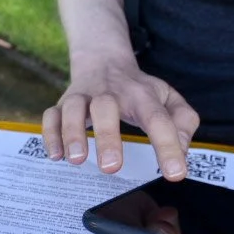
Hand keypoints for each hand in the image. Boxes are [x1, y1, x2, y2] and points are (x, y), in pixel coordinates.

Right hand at [40, 54, 198, 179]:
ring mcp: (83, 97)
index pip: (158, 119)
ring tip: (77, 159)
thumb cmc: (138, 89)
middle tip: (112, 167)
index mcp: (141, 95)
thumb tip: (182, 151)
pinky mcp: (62, 104)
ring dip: (72, 133)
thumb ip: (183, 122)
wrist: (103, 60)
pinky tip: (56, 155)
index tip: (175, 173)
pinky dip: (50, 134)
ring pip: (72, 109)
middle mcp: (110, 93)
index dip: (168, 146)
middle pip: (106, 107)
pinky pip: (50, 116)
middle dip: (107, 137)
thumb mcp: (168, 97)